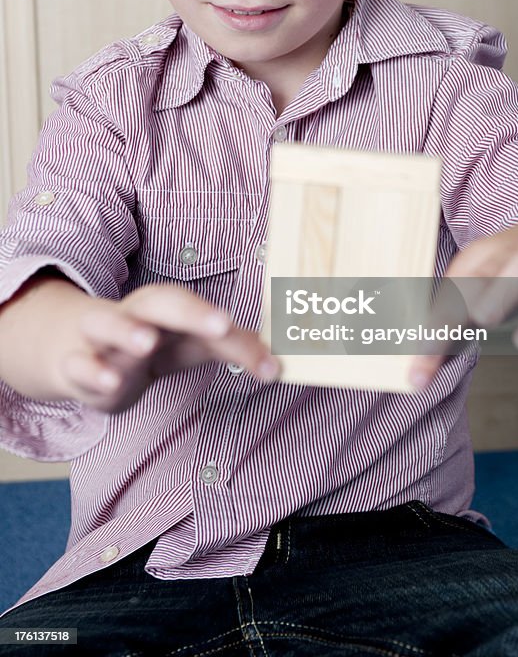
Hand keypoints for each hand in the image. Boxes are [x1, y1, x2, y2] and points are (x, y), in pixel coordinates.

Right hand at [54, 284, 278, 412]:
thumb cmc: (146, 345)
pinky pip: (79, 365)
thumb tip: (276, 363)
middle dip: (190, 311)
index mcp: (166, 308)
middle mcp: (135, 315)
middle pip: (160, 302)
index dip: (231, 331)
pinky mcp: (74, 364)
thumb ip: (231, 348)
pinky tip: (110, 381)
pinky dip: (92, 370)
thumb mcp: (189, 345)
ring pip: (107, 323)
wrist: (76, 353)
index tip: (259, 352)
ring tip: (147, 342)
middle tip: (222, 325)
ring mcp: (101, 339)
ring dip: (127, 330)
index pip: (201, 312)